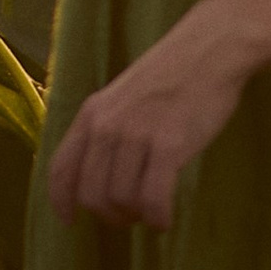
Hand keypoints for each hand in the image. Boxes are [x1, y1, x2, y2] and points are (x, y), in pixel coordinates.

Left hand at [45, 0, 262, 229]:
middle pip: (91, 195)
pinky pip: (152, 200)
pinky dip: (158, 218)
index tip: (68, 221)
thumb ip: (107, 129)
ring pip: (121, 201)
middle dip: (110, 215)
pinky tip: (165, 218)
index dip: (61, 201)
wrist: (210, 48)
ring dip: (137, 216)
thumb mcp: (123, 96)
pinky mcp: (169, 144)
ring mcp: (136, 134)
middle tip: (130, 214)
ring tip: (152, 209)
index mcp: (92, 113)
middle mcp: (107, 125)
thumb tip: (99, 175)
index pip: (60, 169)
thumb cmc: (171, 74)